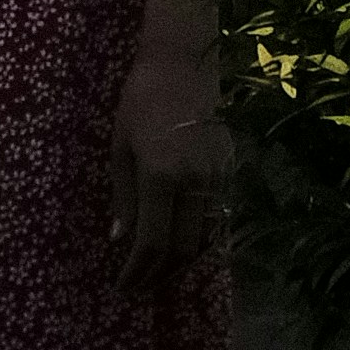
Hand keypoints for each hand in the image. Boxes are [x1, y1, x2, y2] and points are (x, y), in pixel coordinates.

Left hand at [105, 2, 226, 273]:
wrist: (182, 63)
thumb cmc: (141, 99)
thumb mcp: (120, 144)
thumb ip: (122, 196)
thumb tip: (120, 240)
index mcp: (161, 176)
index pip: (152, 242)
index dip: (138, 271)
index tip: (124, 286)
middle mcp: (194, 183)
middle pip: (182, 249)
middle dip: (160, 274)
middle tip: (142, 285)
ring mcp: (217, 179)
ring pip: (204, 240)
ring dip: (182, 261)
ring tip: (160, 272)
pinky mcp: (230, 172)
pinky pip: (217, 219)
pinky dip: (200, 239)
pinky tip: (184, 244)